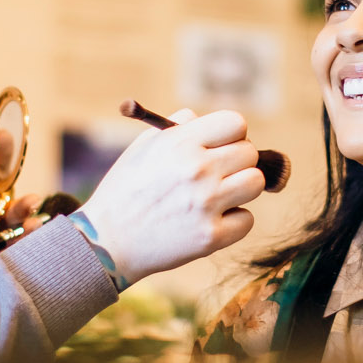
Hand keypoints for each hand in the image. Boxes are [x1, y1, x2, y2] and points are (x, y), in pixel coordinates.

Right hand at [76, 108, 266, 284]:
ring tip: (218, 197)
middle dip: (237, 162)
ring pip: (256, 183)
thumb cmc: (124, 191)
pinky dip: (233, 222)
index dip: (231, 135)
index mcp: (180, 143)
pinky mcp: (211, 237)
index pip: (236, 123)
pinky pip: (247, 220)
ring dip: (241, 189)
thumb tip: (203, 119)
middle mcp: (197, 170)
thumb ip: (176, 128)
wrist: (106, 243)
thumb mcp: (142, 148)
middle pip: (250, 153)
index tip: (222, 146)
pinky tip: (210, 221)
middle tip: (218, 174)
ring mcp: (207, 205)